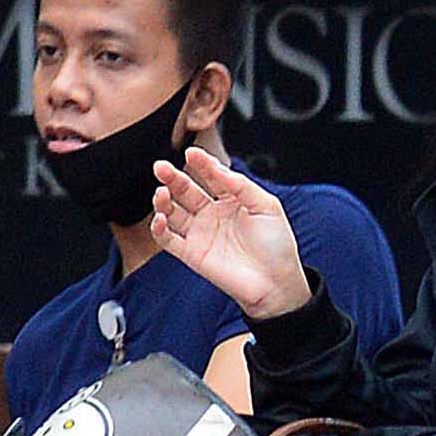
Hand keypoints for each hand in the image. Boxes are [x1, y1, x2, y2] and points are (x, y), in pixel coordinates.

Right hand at [144, 148, 311, 321]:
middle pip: (186, 191)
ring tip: (161, 193)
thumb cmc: (277, 246)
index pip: (211, 176)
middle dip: (172, 178)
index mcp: (232, 200)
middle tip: (161, 167)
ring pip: (172, 212)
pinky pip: (167, 238)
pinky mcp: (191, 253)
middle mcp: (213, 214)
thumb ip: (242, 186)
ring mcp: (200, 233)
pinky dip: (158, 228)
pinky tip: (160, 218)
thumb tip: (218, 169)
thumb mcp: (267, 206)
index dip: (201, 164)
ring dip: (163, 200)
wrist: (276, 282)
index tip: (192, 153)